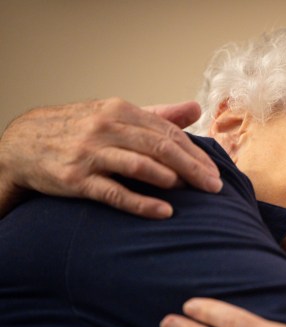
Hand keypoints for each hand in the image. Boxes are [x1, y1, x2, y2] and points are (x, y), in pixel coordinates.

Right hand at [0, 98, 221, 218]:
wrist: (22, 143)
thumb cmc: (80, 130)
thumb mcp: (116, 114)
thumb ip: (157, 115)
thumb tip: (195, 108)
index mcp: (120, 110)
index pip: (168, 132)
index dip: (195, 153)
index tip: (215, 171)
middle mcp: (106, 128)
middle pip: (160, 147)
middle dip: (193, 167)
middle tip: (215, 186)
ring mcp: (90, 153)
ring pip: (140, 165)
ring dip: (172, 179)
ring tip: (195, 192)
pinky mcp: (76, 179)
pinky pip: (115, 192)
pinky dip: (142, 203)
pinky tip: (164, 212)